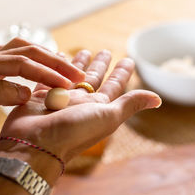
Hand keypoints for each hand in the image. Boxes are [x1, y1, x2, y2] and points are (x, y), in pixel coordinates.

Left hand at [0, 38, 84, 149]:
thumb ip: (1, 93)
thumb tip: (29, 91)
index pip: (22, 63)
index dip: (48, 73)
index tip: (68, 83)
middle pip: (27, 51)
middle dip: (54, 62)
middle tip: (77, 74)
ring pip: (23, 51)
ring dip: (46, 58)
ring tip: (66, 67)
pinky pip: (17, 60)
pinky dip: (34, 61)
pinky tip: (44, 65)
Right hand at [0, 50, 161, 184]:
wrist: (36, 144)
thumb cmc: (74, 131)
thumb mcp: (108, 116)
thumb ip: (130, 104)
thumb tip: (158, 99)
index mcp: (99, 106)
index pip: (114, 85)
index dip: (122, 72)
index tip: (129, 59)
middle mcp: (81, 101)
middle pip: (94, 78)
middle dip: (101, 64)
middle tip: (105, 50)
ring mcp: (61, 98)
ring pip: (72, 76)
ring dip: (79, 64)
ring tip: (84, 50)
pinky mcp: (41, 95)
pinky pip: (49, 76)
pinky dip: (53, 66)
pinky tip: (57, 56)